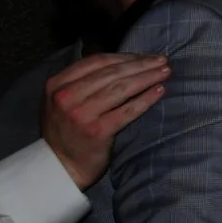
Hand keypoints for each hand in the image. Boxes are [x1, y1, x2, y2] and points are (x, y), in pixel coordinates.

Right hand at [41, 51, 169, 188]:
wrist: (61, 166)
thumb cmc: (67, 130)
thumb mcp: (63, 100)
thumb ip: (82, 81)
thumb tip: (122, 62)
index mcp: (56, 84)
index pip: (96, 62)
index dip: (124, 56)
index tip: (145, 56)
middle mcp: (66, 96)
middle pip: (112, 73)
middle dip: (141, 64)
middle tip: (162, 60)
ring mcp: (81, 114)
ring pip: (121, 88)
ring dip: (147, 77)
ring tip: (165, 72)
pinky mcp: (98, 131)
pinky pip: (128, 110)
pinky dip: (146, 99)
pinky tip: (160, 91)